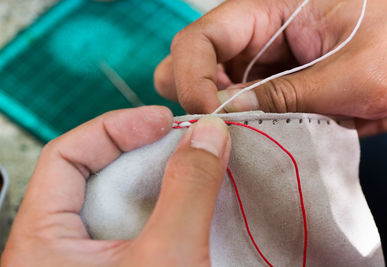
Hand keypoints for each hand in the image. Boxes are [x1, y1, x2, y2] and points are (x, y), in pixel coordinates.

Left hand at [1, 107, 230, 266]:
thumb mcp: (168, 259)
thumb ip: (188, 189)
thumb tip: (209, 134)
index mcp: (41, 242)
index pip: (69, 155)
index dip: (116, 128)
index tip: (162, 121)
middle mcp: (59, 248)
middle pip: (96, 174)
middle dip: (144, 152)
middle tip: (186, 140)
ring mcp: (90, 262)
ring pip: (122, 201)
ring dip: (161, 180)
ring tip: (196, 166)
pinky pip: (139, 226)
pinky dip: (167, 208)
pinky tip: (194, 204)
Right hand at [154, 0, 386, 135]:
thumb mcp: (352, 72)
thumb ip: (287, 94)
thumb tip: (229, 113)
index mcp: (267, 10)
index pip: (199, 39)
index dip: (193, 78)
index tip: (212, 117)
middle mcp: (253, 40)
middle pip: (190, 65)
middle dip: (194, 100)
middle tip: (218, 132)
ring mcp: (259, 69)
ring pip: (210, 95)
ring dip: (218, 123)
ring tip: (242, 144)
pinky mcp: (269, 95)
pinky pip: (238, 116)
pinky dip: (239, 135)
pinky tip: (256, 147)